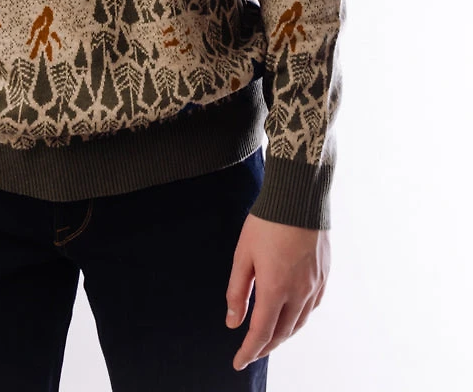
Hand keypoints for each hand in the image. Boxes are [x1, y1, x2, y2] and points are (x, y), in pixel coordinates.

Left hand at [225, 213, 328, 369]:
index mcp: (276, 288)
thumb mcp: (243, 254)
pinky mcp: (324, 275)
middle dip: (265, 346)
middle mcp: (299, 292)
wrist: (299, 196)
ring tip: (268, 338)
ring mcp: (315, 285)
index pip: (262, 333)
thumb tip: (233, 323)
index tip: (238, 362)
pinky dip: (299, 319)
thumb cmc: (267, 221)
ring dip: (282, 335)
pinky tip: (290, 317)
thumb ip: (237, 291)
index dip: (249, 351)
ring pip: (299, 323)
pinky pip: (312, 308)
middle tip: (250, 352)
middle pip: (282, 333)